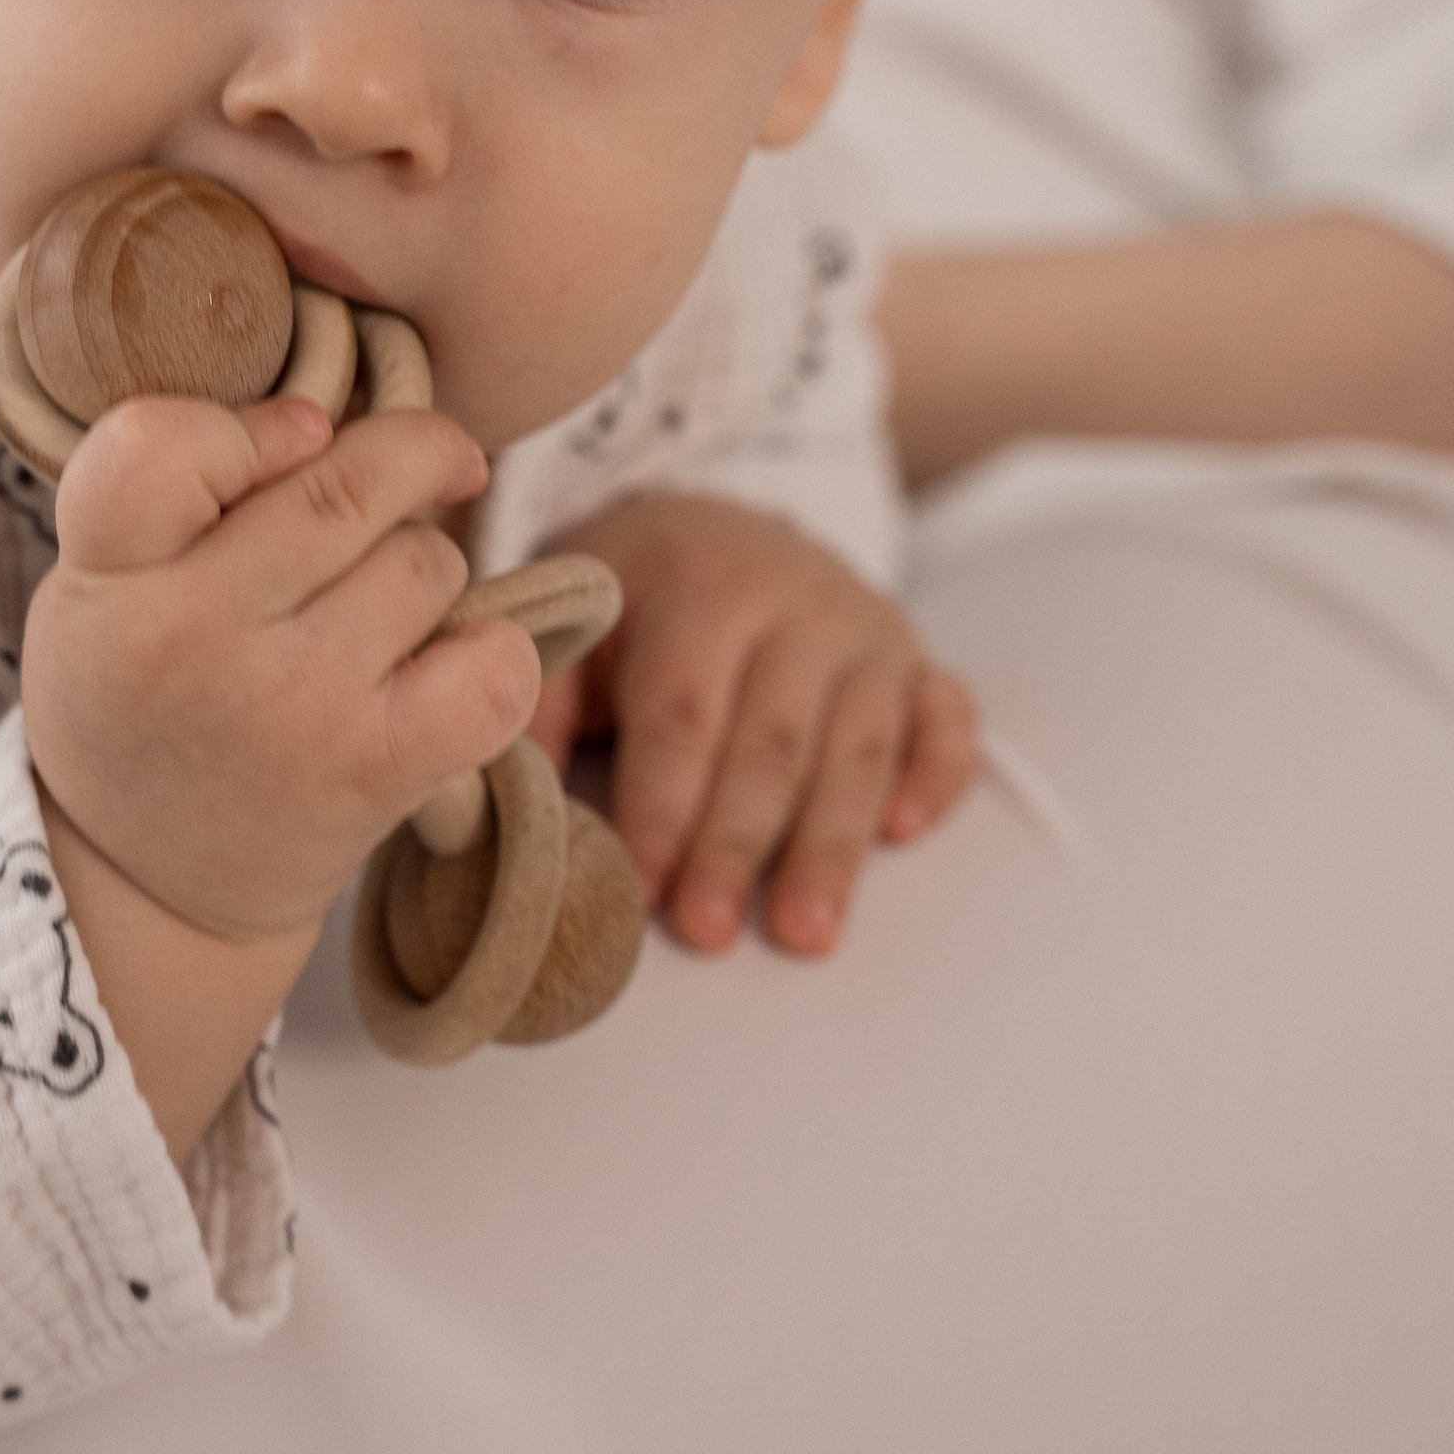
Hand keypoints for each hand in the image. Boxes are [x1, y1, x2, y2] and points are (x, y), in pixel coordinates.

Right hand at [21, 392, 543, 945]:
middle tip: (402, 476)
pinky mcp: (375, 771)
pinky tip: (450, 659)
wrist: (152, 884)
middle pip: (344, 481)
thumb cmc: (140, 688)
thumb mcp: (95, 579)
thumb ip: (180, 482)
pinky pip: (493, 668)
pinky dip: (495, 650)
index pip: (158, 446)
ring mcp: (293, 708)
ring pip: (425, 561)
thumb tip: (331, 416)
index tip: (297, 436)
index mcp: (107, 578)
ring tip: (374, 607)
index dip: (250, 423)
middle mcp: (194, 641)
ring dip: (426, 563)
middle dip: (400, 460)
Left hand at [529, 492, 975, 957]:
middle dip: (738, 843)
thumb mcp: (577, 622)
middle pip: (773, 736)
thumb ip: (544, 700)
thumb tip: (506, 798)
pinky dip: (935, 775)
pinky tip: (906, 834)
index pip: (683, 707)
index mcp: (699, 585)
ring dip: (831, 843)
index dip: (662, 802)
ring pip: (860, 743)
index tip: (639, 887)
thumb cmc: (636, 599)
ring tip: (803, 932)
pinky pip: (947, 717)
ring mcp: (867, 630)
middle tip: (708, 933)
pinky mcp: (917, 660)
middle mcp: (795, 599)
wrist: (724, 520)